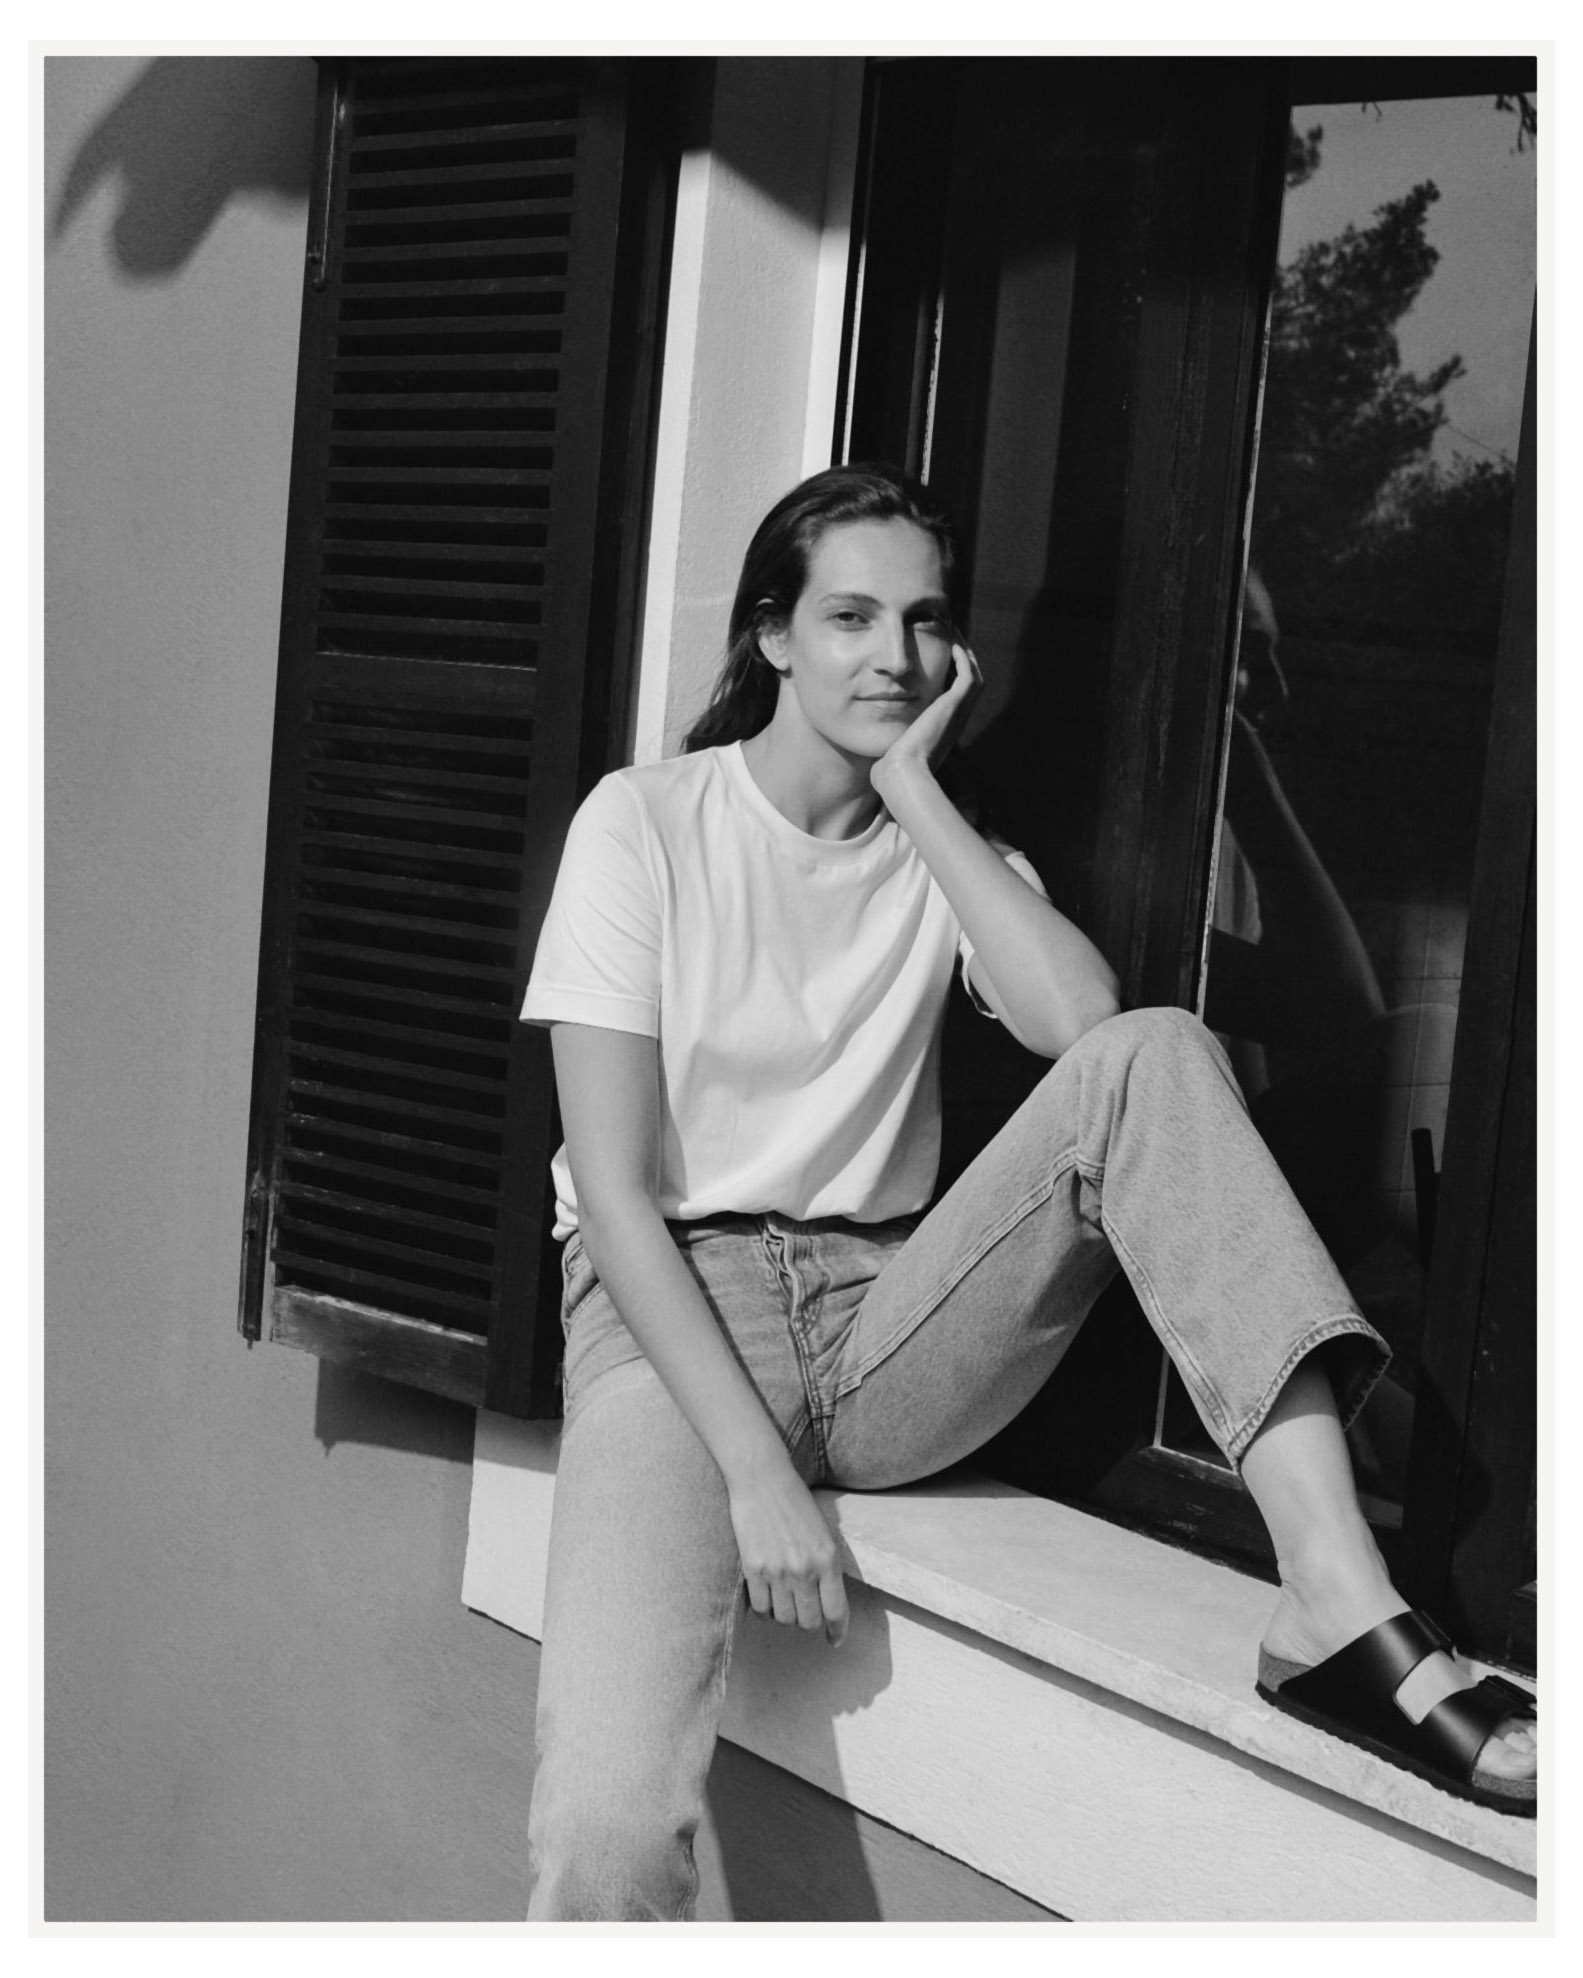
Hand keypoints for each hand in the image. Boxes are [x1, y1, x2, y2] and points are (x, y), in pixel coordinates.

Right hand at [729, 1462, 848, 1646]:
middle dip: (809, 1621)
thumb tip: (827, 1598)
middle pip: (809, 1621)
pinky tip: (766, 1597)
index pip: (836, 1611)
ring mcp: (777, 1571)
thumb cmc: (796, 1501)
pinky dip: (764, 1609)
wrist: (762, 1479)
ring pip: (784, 1619)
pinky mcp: (753, 1570)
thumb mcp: (824, 1532)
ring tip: (784, 1599)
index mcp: (828, 1558)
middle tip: (805, 1610)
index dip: (837, 1631)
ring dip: (785, 1614)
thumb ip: (827, 1565)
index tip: (834, 1640)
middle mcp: (805, 1569)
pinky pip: (760, 1608)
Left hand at [872, 641, 981, 792]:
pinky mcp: (954, 705)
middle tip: (953, 642)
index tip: (939, 664)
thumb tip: (876, 763)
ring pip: (973, 677)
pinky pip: (968, 674)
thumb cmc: (893, 773)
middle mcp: (955, 721)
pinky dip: (964, 658)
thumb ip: (888, 753)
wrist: (902, 774)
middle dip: (962, 663)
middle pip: (968, 686)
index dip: (949, 681)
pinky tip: (953, 643)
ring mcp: (958, 714)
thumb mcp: (891, 758)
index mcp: (942, 732)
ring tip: (956, 637)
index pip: (953, 701)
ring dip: (966, 656)